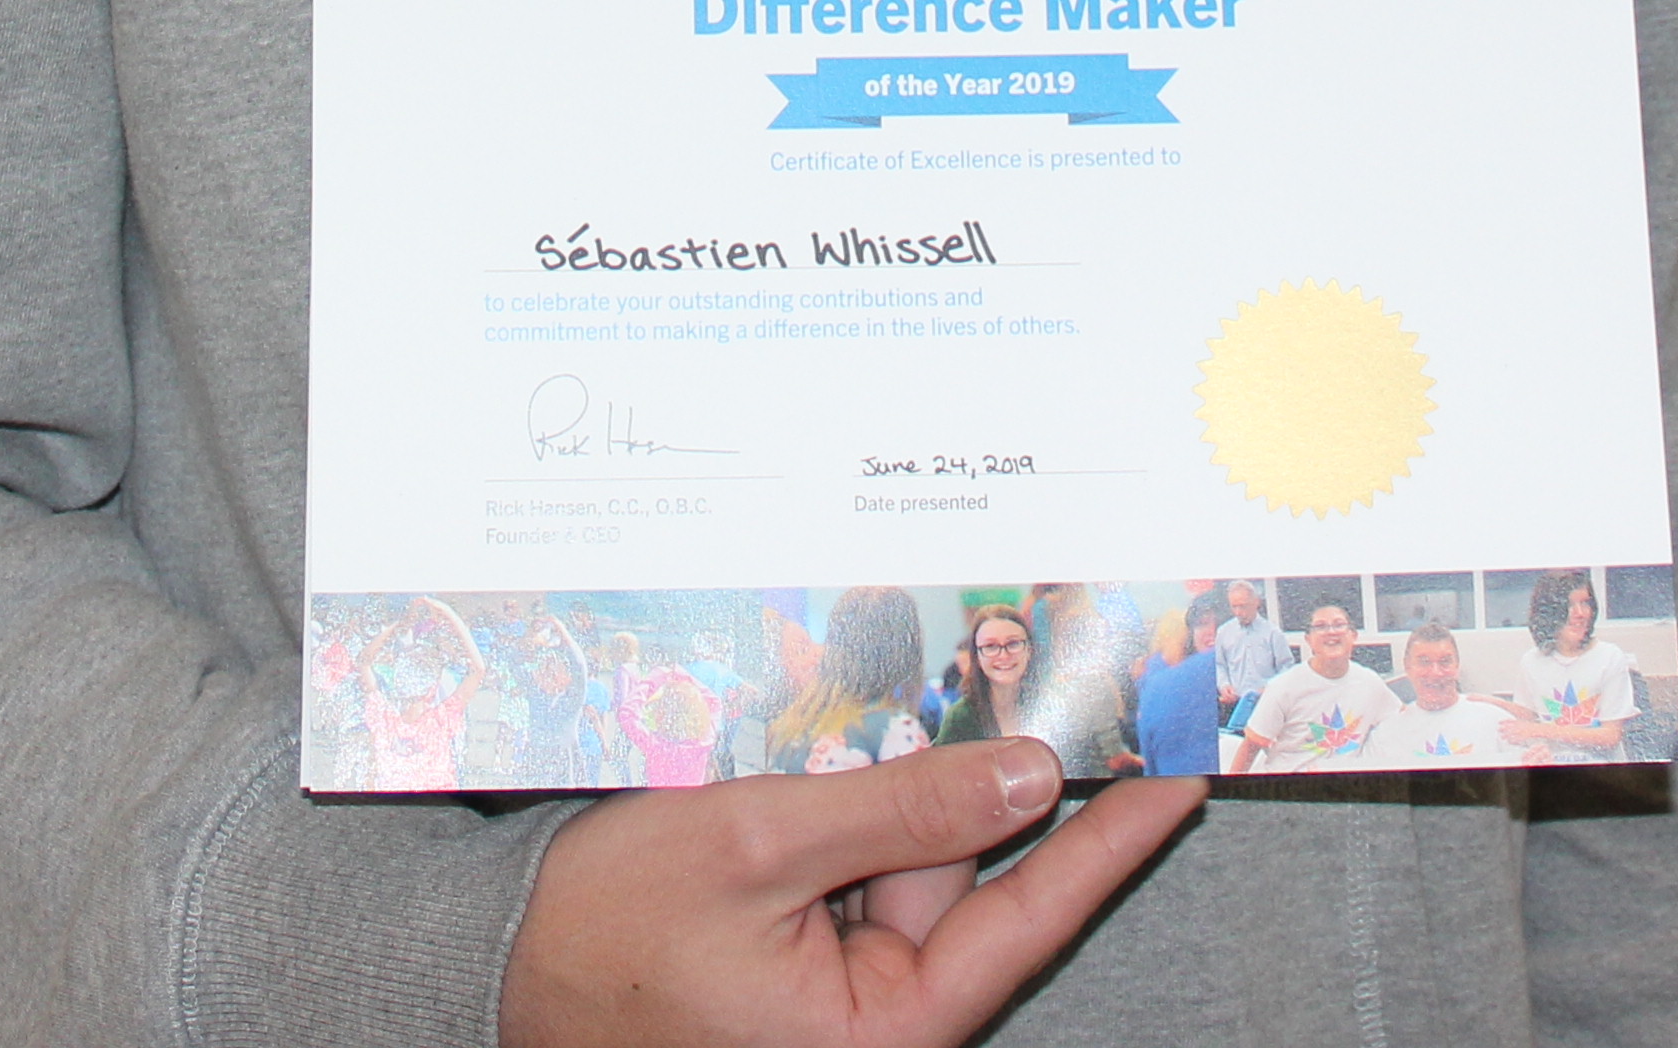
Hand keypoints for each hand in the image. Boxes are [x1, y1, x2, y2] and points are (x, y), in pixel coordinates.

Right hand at [495, 742, 1201, 1047]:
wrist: (494, 969)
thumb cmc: (609, 929)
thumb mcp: (758, 843)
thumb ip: (900, 809)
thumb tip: (1026, 772)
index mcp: (883, 1031)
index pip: (1030, 920)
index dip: (1111, 837)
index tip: (1183, 771)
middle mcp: (876, 1019)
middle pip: (966, 876)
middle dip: (976, 774)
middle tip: (1035, 665)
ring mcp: (842, 986)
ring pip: (911, 856)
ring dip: (896, 780)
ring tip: (872, 710)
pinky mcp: (807, 952)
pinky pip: (860, 863)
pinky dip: (854, 802)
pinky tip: (831, 745)